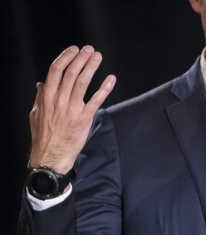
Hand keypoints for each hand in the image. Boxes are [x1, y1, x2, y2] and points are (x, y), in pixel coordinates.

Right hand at [29, 45, 115, 173]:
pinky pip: (96, 100)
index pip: (56, 70)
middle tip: (90, 50)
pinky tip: (111, 78)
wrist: (51, 155)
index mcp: (47, 96)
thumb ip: (40, 98)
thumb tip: (41, 84)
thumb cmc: (44, 136)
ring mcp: (72, 109)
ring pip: (82, 82)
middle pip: (71, 73)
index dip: (66, 57)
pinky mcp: (84, 118)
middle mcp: (59, 100)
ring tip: (98, 57)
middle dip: (81, 59)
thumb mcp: (36, 114)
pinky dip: (104, 88)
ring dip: (91, 67)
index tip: (74, 49)